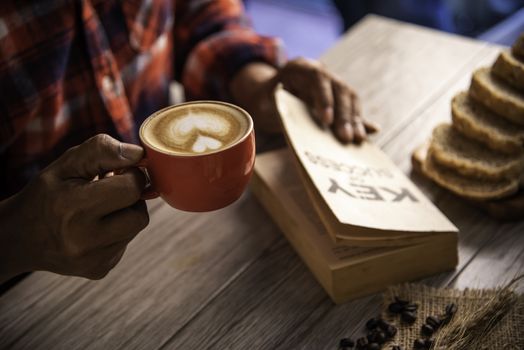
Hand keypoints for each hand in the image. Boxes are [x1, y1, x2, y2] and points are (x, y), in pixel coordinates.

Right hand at [0, 134, 148, 281]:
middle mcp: (84, 240)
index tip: (118, 172)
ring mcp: (93, 260)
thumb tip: (138, 154)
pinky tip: (95, 228)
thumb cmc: (47, 194)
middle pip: (139, 213)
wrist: (20, 237)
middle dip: (131, 197)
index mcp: (74, 208)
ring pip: (136, 228)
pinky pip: (125, 243)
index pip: (131, 189)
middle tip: (110, 190)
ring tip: (100, 208)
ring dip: (126, 214)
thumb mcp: (66, 164)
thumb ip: (102, 151)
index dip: (131, 175)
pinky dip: (118, 231)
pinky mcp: (99, 270)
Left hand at [230, 59, 378, 143]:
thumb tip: (284, 115)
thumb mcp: (262, 102)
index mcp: (300, 67)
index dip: (324, 98)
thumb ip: (275, 106)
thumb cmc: (264, 100)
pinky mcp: (338, 99)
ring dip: (355, 119)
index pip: (316, 78)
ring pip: (350, 98)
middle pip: (339, 88)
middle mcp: (320, 72)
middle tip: (345, 137)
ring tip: (357, 139)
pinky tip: (370, 132)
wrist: (269, 96)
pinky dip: (360, 121)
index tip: (326, 120)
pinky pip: (352, 108)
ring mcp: (331, 84)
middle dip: (344, 114)